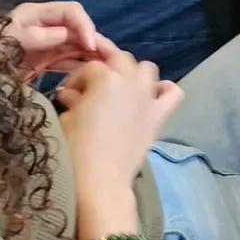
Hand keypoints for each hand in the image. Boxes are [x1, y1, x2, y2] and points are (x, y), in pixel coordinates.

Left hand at [4, 1, 112, 79]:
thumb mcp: (6, 43)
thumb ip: (34, 37)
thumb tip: (64, 35)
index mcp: (35, 15)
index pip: (71, 12)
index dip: (84, 25)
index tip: (90, 45)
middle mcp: (44, 27)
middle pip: (78, 29)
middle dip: (95, 41)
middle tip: (113, 60)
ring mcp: (44, 45)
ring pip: (76, 46)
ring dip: (93, 55)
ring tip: (110, 69)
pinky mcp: (42, 63)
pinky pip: (68, 62)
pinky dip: (81, 67)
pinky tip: (92, 76)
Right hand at [56, 50, 183, 209]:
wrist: (100, 180)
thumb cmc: (75, 150)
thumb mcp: (66, 120)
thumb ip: (72, 100)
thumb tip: (72, 94)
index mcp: (105, 79)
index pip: (89, 68)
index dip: (76, 79)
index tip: (68, 95)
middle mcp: (130, 81)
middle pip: (120, 59)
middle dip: (105, 68)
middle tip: (92, 87)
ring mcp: (148, 97)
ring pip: (146, 68)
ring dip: (133, 74)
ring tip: (120, 90)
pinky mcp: (159, 115)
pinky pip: (172, 93)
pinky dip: (164, 90)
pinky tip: (151, 98)